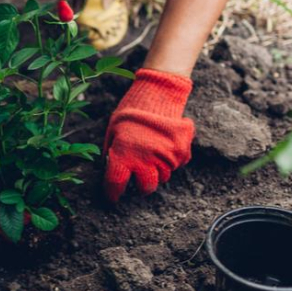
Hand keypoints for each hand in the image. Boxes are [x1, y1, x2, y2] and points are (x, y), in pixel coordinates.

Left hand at [103, 69, 194, 202]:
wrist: (157, 92)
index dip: (113, 194)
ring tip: (153, 154)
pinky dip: (172, 159)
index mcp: (123, 154)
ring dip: (157, 170)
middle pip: (147, 187)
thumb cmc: (130, 111)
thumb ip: (112, 152)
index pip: (116, 184)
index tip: (113, 198)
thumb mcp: (113, 130)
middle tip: (139, 176)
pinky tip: (165, 145)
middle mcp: (145, 159)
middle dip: (142, 185)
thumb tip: (109, 169)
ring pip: (163, 176)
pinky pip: (177, 164)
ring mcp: (165, 156)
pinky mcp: (181, 151)